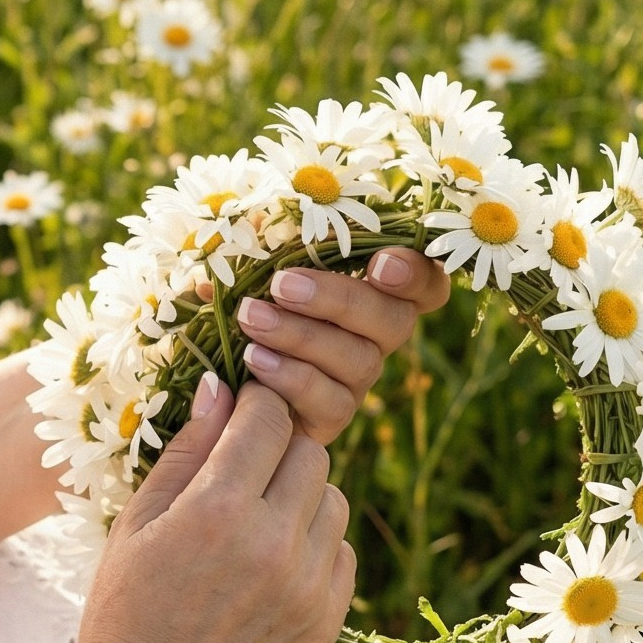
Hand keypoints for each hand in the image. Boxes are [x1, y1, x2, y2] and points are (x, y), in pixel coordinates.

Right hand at [68, 376, 356, 642]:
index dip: (253, 407)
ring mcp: (308, 585)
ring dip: (300, 496)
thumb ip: (186, 451)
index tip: (239, 416)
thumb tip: (222, 385)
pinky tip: (268, 566)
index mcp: (218, 511)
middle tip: (242, 473)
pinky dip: (313, 545)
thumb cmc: (126, 611)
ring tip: (254, 524)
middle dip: (278, 449)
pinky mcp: (328, 618)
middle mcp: (274, 543)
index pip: (268, 417)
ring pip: (332, 498)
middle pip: (310, 451)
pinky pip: (340, 550)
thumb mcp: (138, 523)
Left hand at [231, 248, 450, 444]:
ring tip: (251, 318)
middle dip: (340, 300)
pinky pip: (331, 401)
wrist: (216, 377)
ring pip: (360, 360)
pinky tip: (255, 358)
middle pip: (395, 320)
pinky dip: (291, 377)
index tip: (380, 264)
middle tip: (282, 284)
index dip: (416, 274)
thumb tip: (260, 225)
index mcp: (372, 292)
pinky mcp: (331, 417)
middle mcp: (375, 338)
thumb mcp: (246, 267)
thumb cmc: (241, 305)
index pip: (426, 284)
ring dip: (302, 336)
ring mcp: (356, 380)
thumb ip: (260, 243)